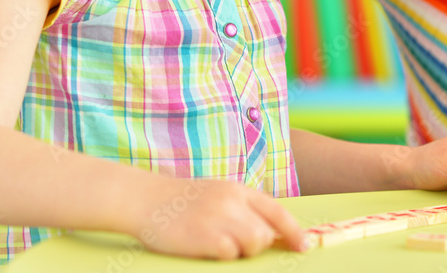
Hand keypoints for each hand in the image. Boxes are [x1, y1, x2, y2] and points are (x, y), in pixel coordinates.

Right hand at [134, 177, 308, 258]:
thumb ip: (242, 208)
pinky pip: (229, 254)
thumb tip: (270, 232)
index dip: (294, 232)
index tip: (302, 246)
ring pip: (254, 243)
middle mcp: (232, 201)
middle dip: (257, 244)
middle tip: (236, 244)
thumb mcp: (217, 194)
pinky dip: (223, 256)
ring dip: (242, 251)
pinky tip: (206, 248)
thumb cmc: (181, 201)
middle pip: (266, 232)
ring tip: (220, 245)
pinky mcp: (204, 237)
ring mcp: (218, 218)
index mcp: (237, 190)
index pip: (277, 212)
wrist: (143, 199)